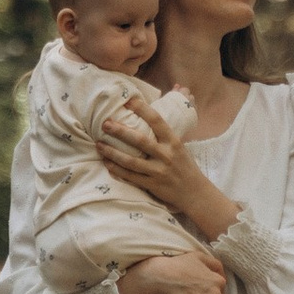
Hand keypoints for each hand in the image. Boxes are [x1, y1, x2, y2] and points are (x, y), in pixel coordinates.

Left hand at [96, 102, 231, 238]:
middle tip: (105, 124)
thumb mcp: (179, 146)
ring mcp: (159, 171)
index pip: (157, 121)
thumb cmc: (184, 165)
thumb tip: (150, 113)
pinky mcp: (152, 185)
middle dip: (120, 131)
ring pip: (131, 161)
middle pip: (140, 140)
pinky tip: (106, 163)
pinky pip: (131, 176)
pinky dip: (117, 170)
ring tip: (99, 144)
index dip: (142, 109)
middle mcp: (166, 155)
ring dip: (112, 152)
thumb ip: (164, 132)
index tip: (128, 101)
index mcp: (173, 141)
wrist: (194, 192)